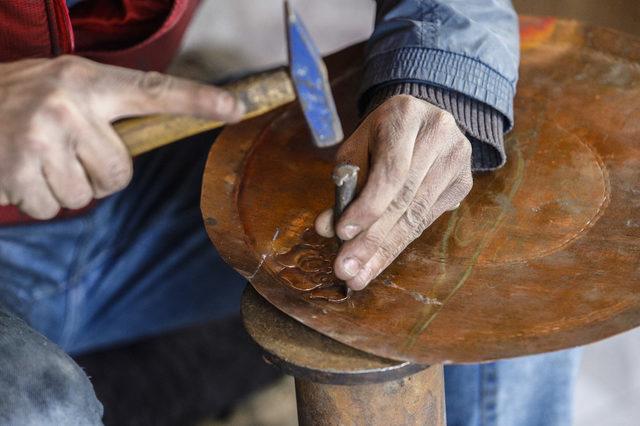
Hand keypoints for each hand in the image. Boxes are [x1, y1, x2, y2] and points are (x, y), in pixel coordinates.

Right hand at [0, 56, 243, 218]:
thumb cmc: (22, 100)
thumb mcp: (67, 87)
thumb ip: (108, 109)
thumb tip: (163, 126)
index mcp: (88, 80)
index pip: (154, 92)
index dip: (198, 101)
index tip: (236, 108)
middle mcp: (68, 105)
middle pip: (120, 174)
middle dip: (98, 175)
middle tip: (67, 153)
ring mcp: (40, 138)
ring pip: (87, 196)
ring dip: (66, 188)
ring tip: (39, 158)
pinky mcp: (17, 170)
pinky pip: (53, 209)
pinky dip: (38, 199)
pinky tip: (20, 172)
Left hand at [315, 95, 472, 289]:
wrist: (419, 119)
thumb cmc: (379, 137)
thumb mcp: (356, 149)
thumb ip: (344, 185)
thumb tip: (327, 229)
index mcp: (405, 116)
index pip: (391, 170)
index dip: (368, 206)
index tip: (342, 234)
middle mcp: (439, 134)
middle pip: (405, 198)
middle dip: (372, 239)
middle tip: (346, 270)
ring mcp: (458, 158)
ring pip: (417, 215)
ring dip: (384, 250)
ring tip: (359, 275)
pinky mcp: (464, 181)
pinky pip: (427, 219)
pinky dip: (400, 242)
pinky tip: (379, 261)